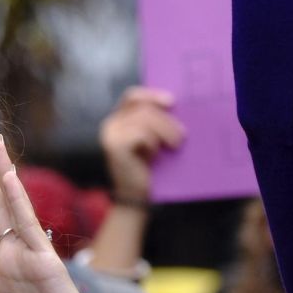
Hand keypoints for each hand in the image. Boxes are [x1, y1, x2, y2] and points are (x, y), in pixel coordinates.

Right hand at [98, 86, 184, 207]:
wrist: (136, 196)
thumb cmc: (146, 168)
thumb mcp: (151, 140)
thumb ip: (153, 122)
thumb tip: (173, 104)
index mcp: (117, 120)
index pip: (132, 96)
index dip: (152, 95)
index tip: (172, 102)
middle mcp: (110, 124)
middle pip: (143, 107)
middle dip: (166, 119)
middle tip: (182, 134)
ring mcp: (110, 134)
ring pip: (144, 118)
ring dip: (165, 130)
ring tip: (175, 144)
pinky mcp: (114, 146)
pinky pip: (141, 133)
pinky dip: (153, 142)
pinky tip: (155, 154)